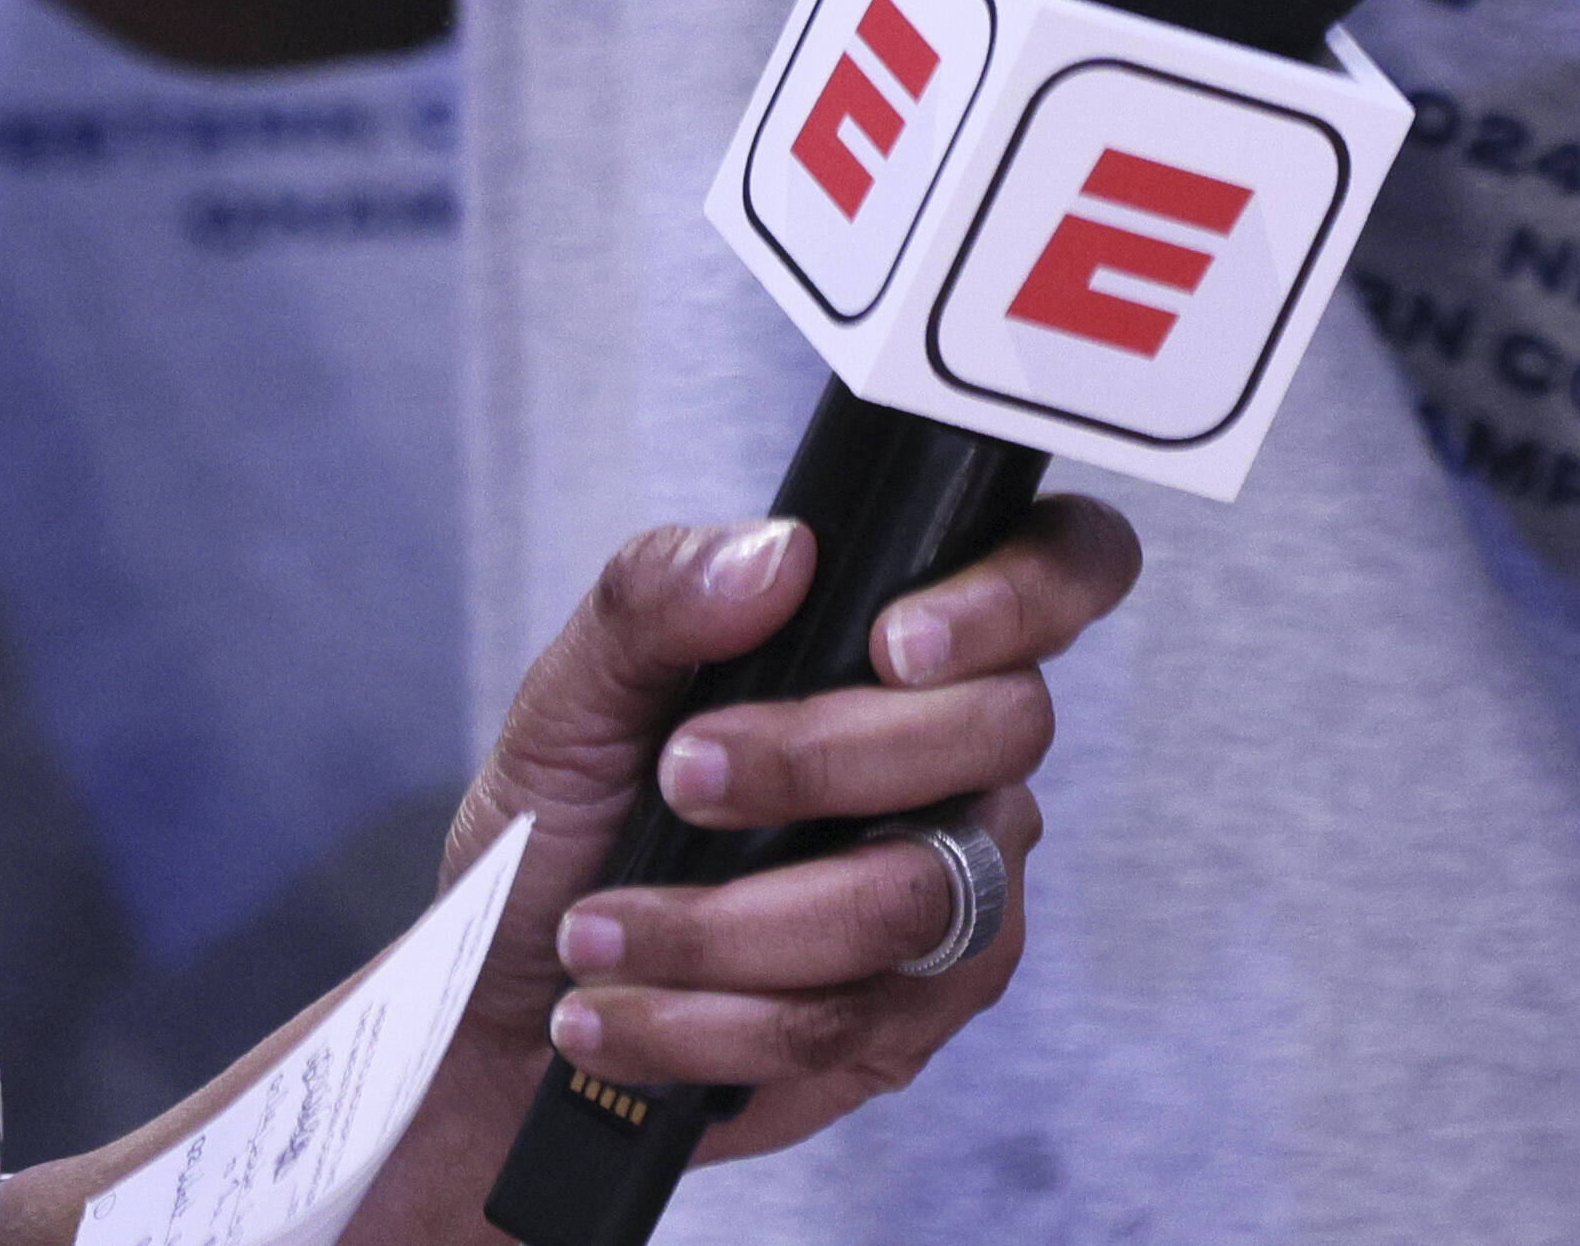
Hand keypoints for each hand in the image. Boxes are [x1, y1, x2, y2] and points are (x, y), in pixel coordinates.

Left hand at [356, 492, 1141, 1225]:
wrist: (514, 997)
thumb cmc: (571, 826)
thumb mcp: (576, 695)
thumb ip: (656, 598)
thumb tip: (775, 556)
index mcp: (912, 649)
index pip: (1065, 569)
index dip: (1023, 592)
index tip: (892, 643)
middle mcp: (965, 765)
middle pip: (997, 731)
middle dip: (818, 761)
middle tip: (680, 778)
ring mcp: (958, 895)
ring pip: (912, 895)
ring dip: (726, 922)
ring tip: (600, 931)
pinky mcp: (910, 1022)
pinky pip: (844, 1021)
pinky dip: (703, 1021)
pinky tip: (617, 1011)